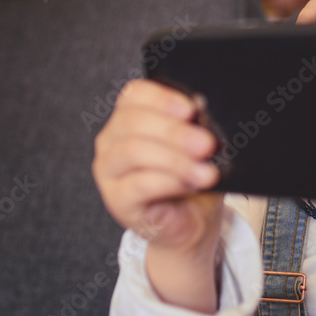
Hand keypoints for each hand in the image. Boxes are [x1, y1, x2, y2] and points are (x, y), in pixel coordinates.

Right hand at [92, 78, 223, 310]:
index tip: (192, 109)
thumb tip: (203, 112)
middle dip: (175, 132)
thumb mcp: (197, 147)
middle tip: (206, 144)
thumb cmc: (191, 178)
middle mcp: (112, 140)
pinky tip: (190, 184)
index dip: (162, 98)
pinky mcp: (116, 199)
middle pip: (134, 122)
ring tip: (205, 171)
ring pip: (134, 151)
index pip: (135, 95)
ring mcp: (109, 170)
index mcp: (130, 117)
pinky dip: (170, 182)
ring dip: (175, 160)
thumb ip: (195, 127)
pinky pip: (139, 185)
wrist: (191, 220)